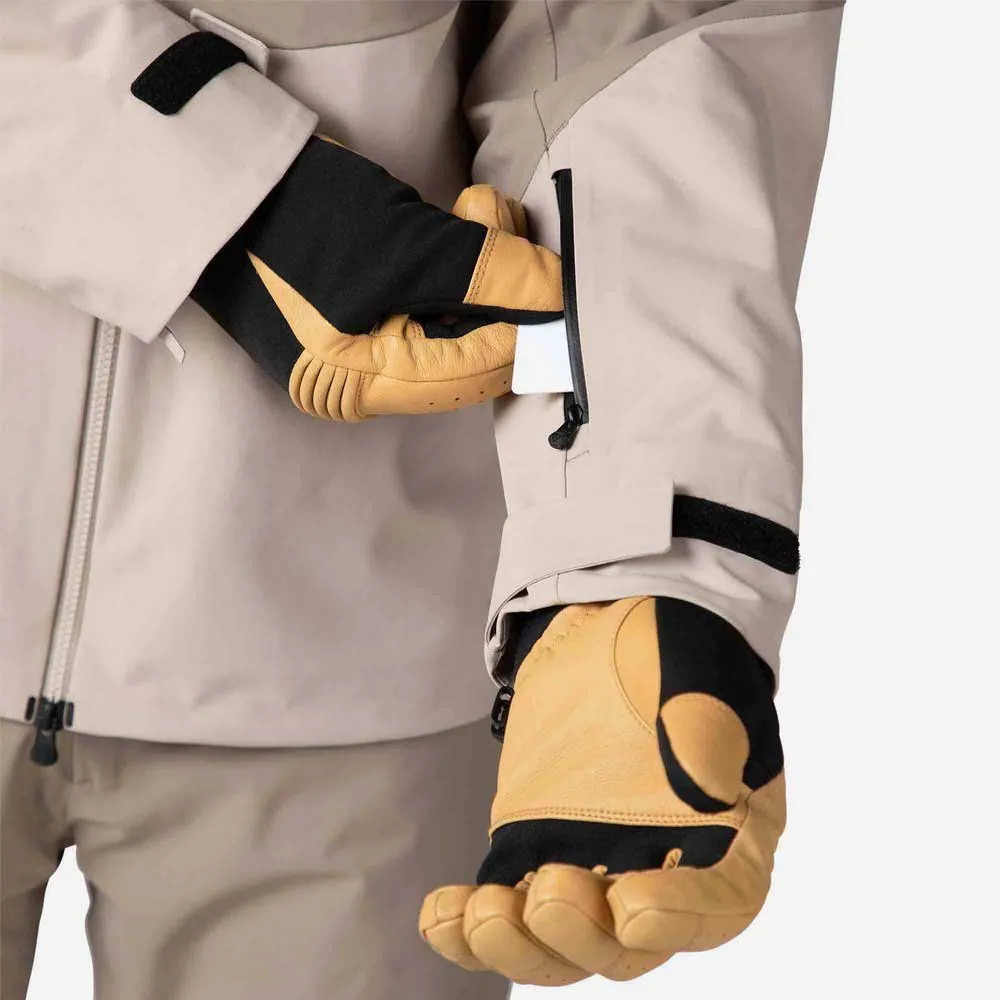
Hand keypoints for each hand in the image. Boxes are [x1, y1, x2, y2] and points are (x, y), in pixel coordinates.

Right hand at [192, 135, 562, 418]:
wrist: (215, 176)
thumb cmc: (296, 217)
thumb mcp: (401, 243)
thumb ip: (486, 271)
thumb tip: (557, 291)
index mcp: (359, 384)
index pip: (472, 371)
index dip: (523, 327)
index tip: (558, 279)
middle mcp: (361, 381)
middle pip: (467, 354)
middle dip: (501, 290)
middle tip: (504, 221)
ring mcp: (360, 350)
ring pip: (454, 326)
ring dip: (482, 270)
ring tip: (478, 209)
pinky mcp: (361, 317)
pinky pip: (430, 307)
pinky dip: (455, 268)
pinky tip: (462, 222)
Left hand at [420, 596, 784, 985]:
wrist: (611, 632)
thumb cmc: (669, 650)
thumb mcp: (696, 670)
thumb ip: (704, 724)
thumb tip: (709, 785)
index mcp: (727, 832)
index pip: (720, 903)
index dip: (680, 918)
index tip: (633, 906)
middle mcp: (663, 867)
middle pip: (630, 946)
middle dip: (584, 934)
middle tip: (549, 889)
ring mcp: (596, 865)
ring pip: (563, 943)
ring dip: (520, 945)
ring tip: (483, 912)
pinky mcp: (536, 851)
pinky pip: (506, 910)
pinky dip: (470, 929)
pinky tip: (441, 915)